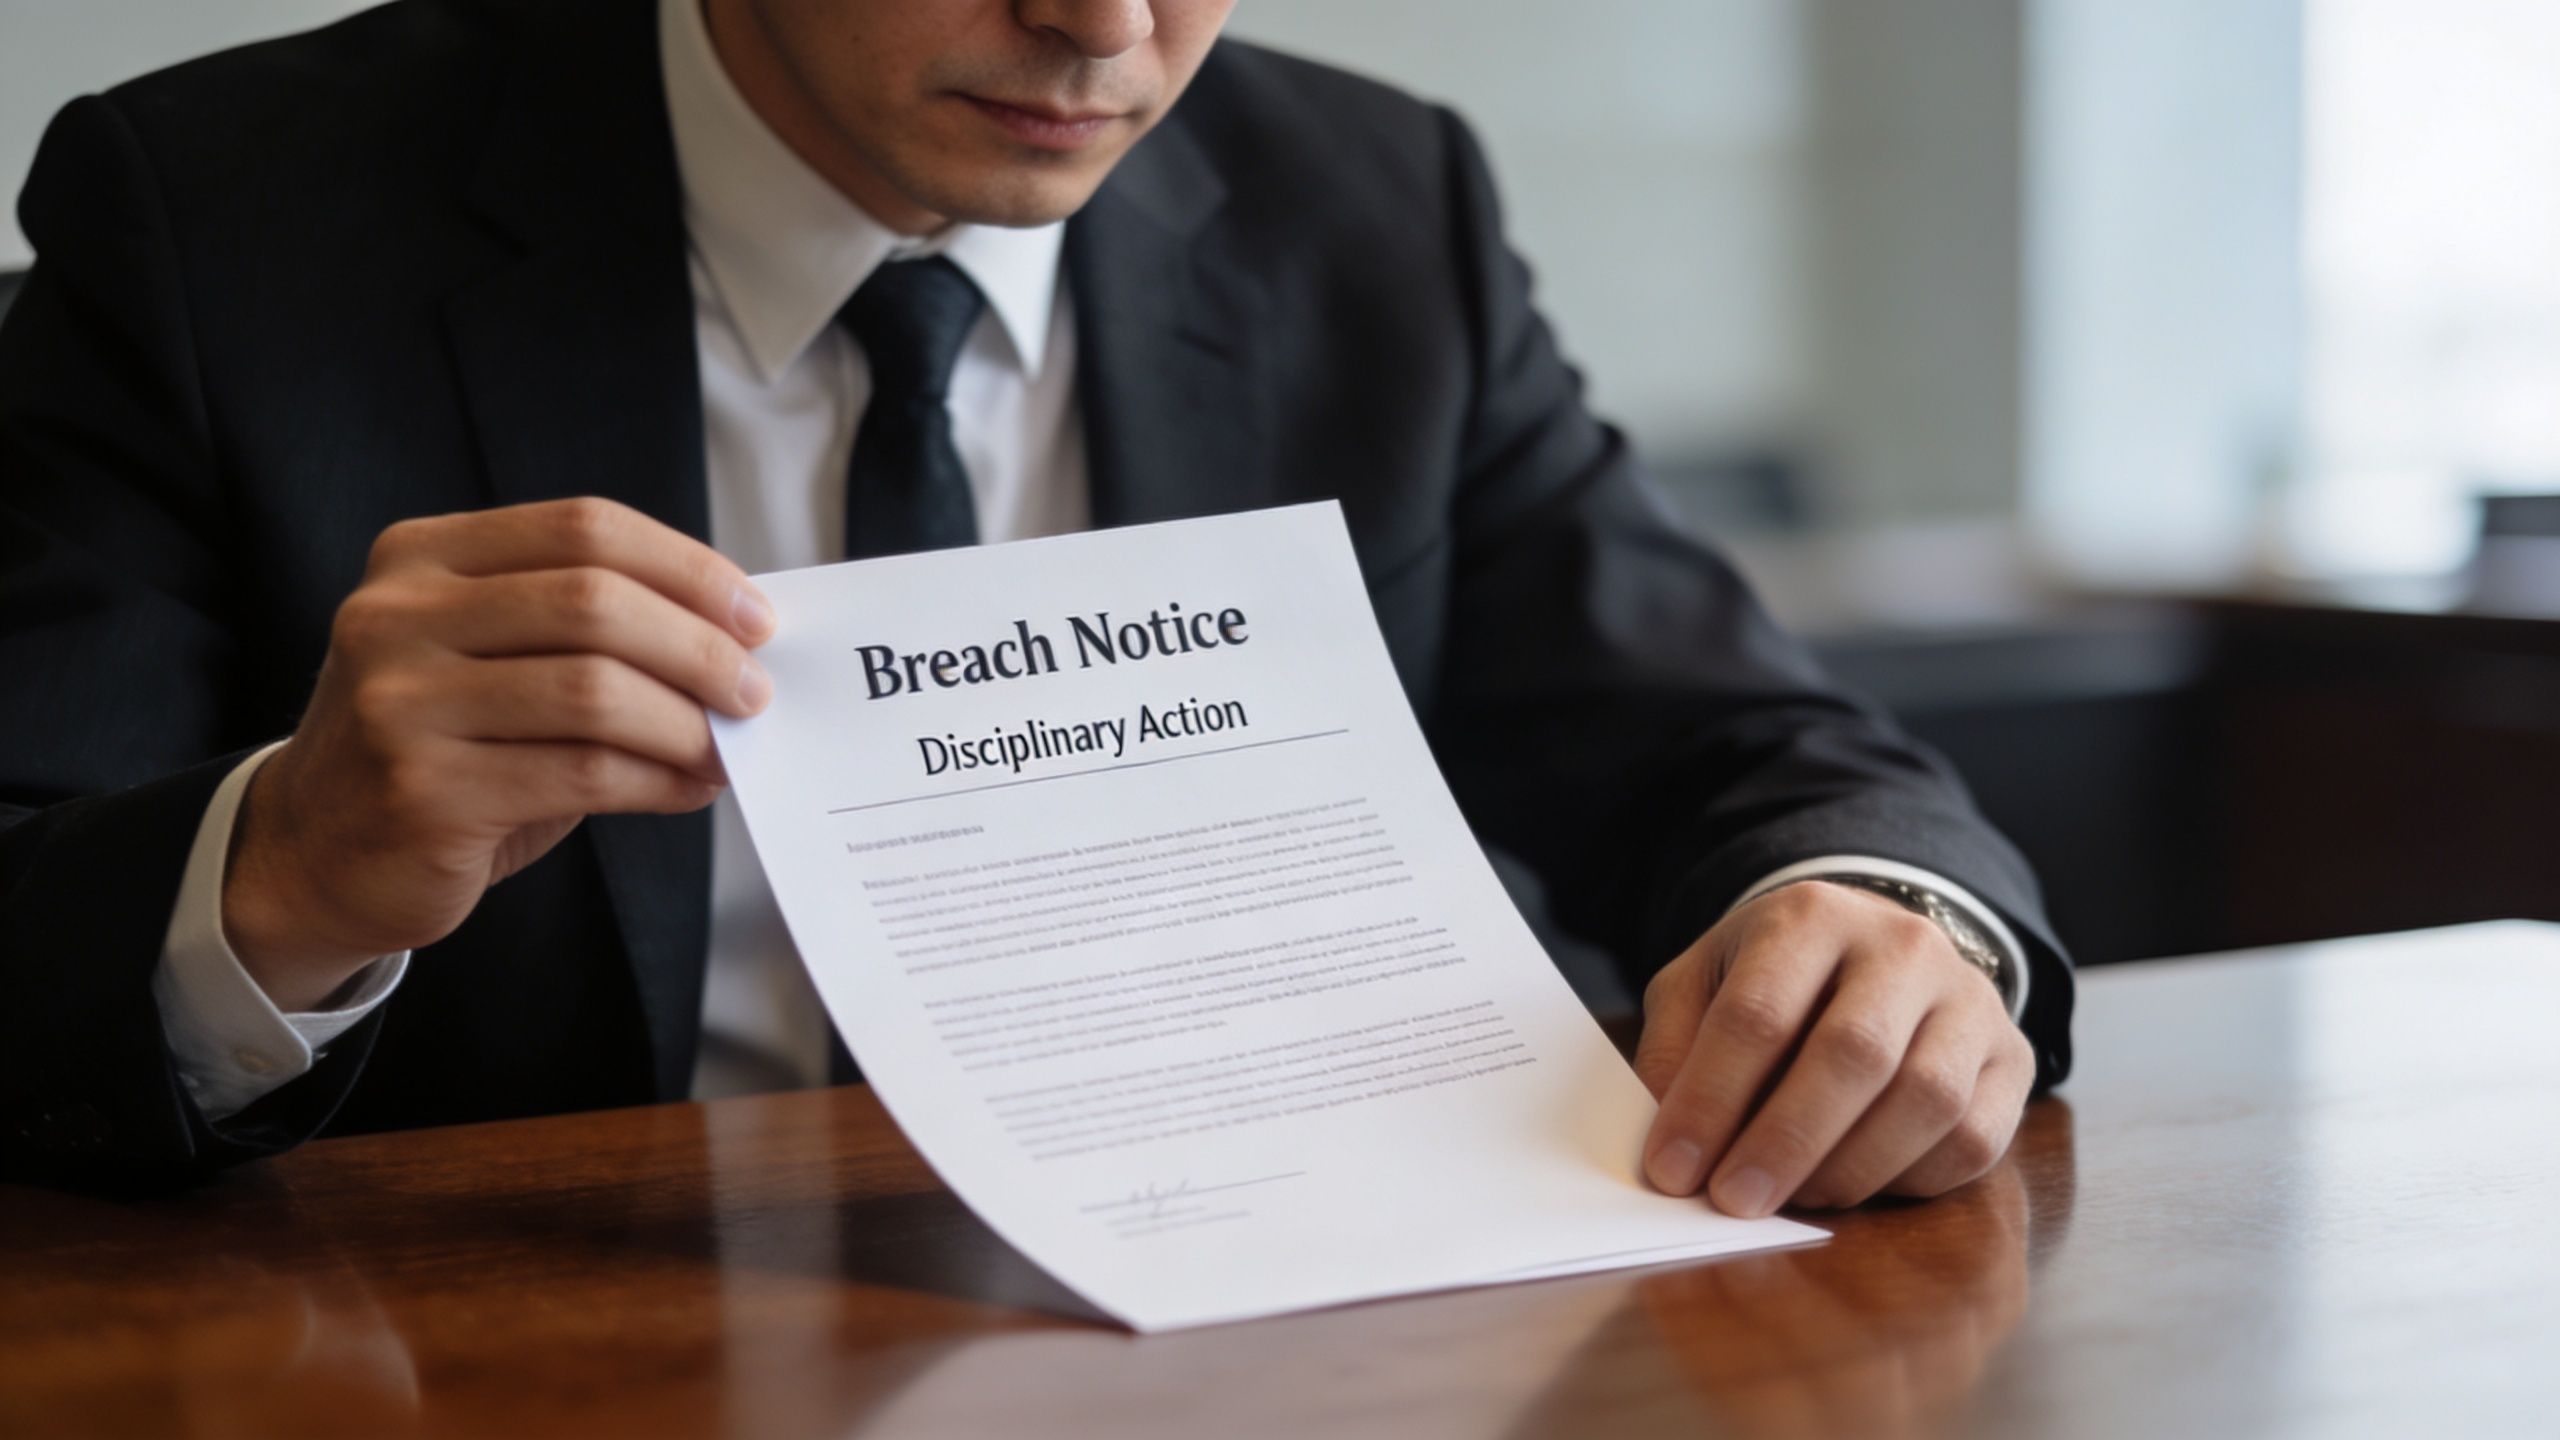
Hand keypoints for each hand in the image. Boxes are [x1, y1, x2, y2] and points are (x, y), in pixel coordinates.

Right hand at [223, 497, 775, 1008]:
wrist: (313, 852)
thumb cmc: (439, 748)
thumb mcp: (489, 659)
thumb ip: (584, 632)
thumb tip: (734, 640)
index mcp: (421, 557)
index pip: (584, 528)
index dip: (687, 567)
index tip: (755, 615)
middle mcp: (397, 616)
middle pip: (594, 602)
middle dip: (700, 646)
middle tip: (755, 688)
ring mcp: (399, 704)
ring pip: (594, 691)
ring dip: (686, 722)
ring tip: (728, 746)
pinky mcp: (423, 791)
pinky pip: (582, 772)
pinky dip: (658, 779)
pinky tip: (689, 786)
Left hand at [1632, 880, 2033, 1215]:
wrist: (1878, 952)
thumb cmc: (1776, 980)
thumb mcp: (1705, 983)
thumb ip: (1676, 1048)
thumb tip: (1667, 1139)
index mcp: (1811, 915)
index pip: (1758, 1013)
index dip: (1710, 1100)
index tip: (1671, 1168)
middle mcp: (1903, 947)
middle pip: (1853, 1054)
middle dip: (1785, 1142)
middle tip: (1733, 1202)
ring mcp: (1969, 1001)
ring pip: (1926, 1100)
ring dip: (1849, 1169)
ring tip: (1793, 1198)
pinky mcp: (2012, 1059)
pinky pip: (1973, 1139)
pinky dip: (1909, 1178)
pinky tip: (1859, 1184)